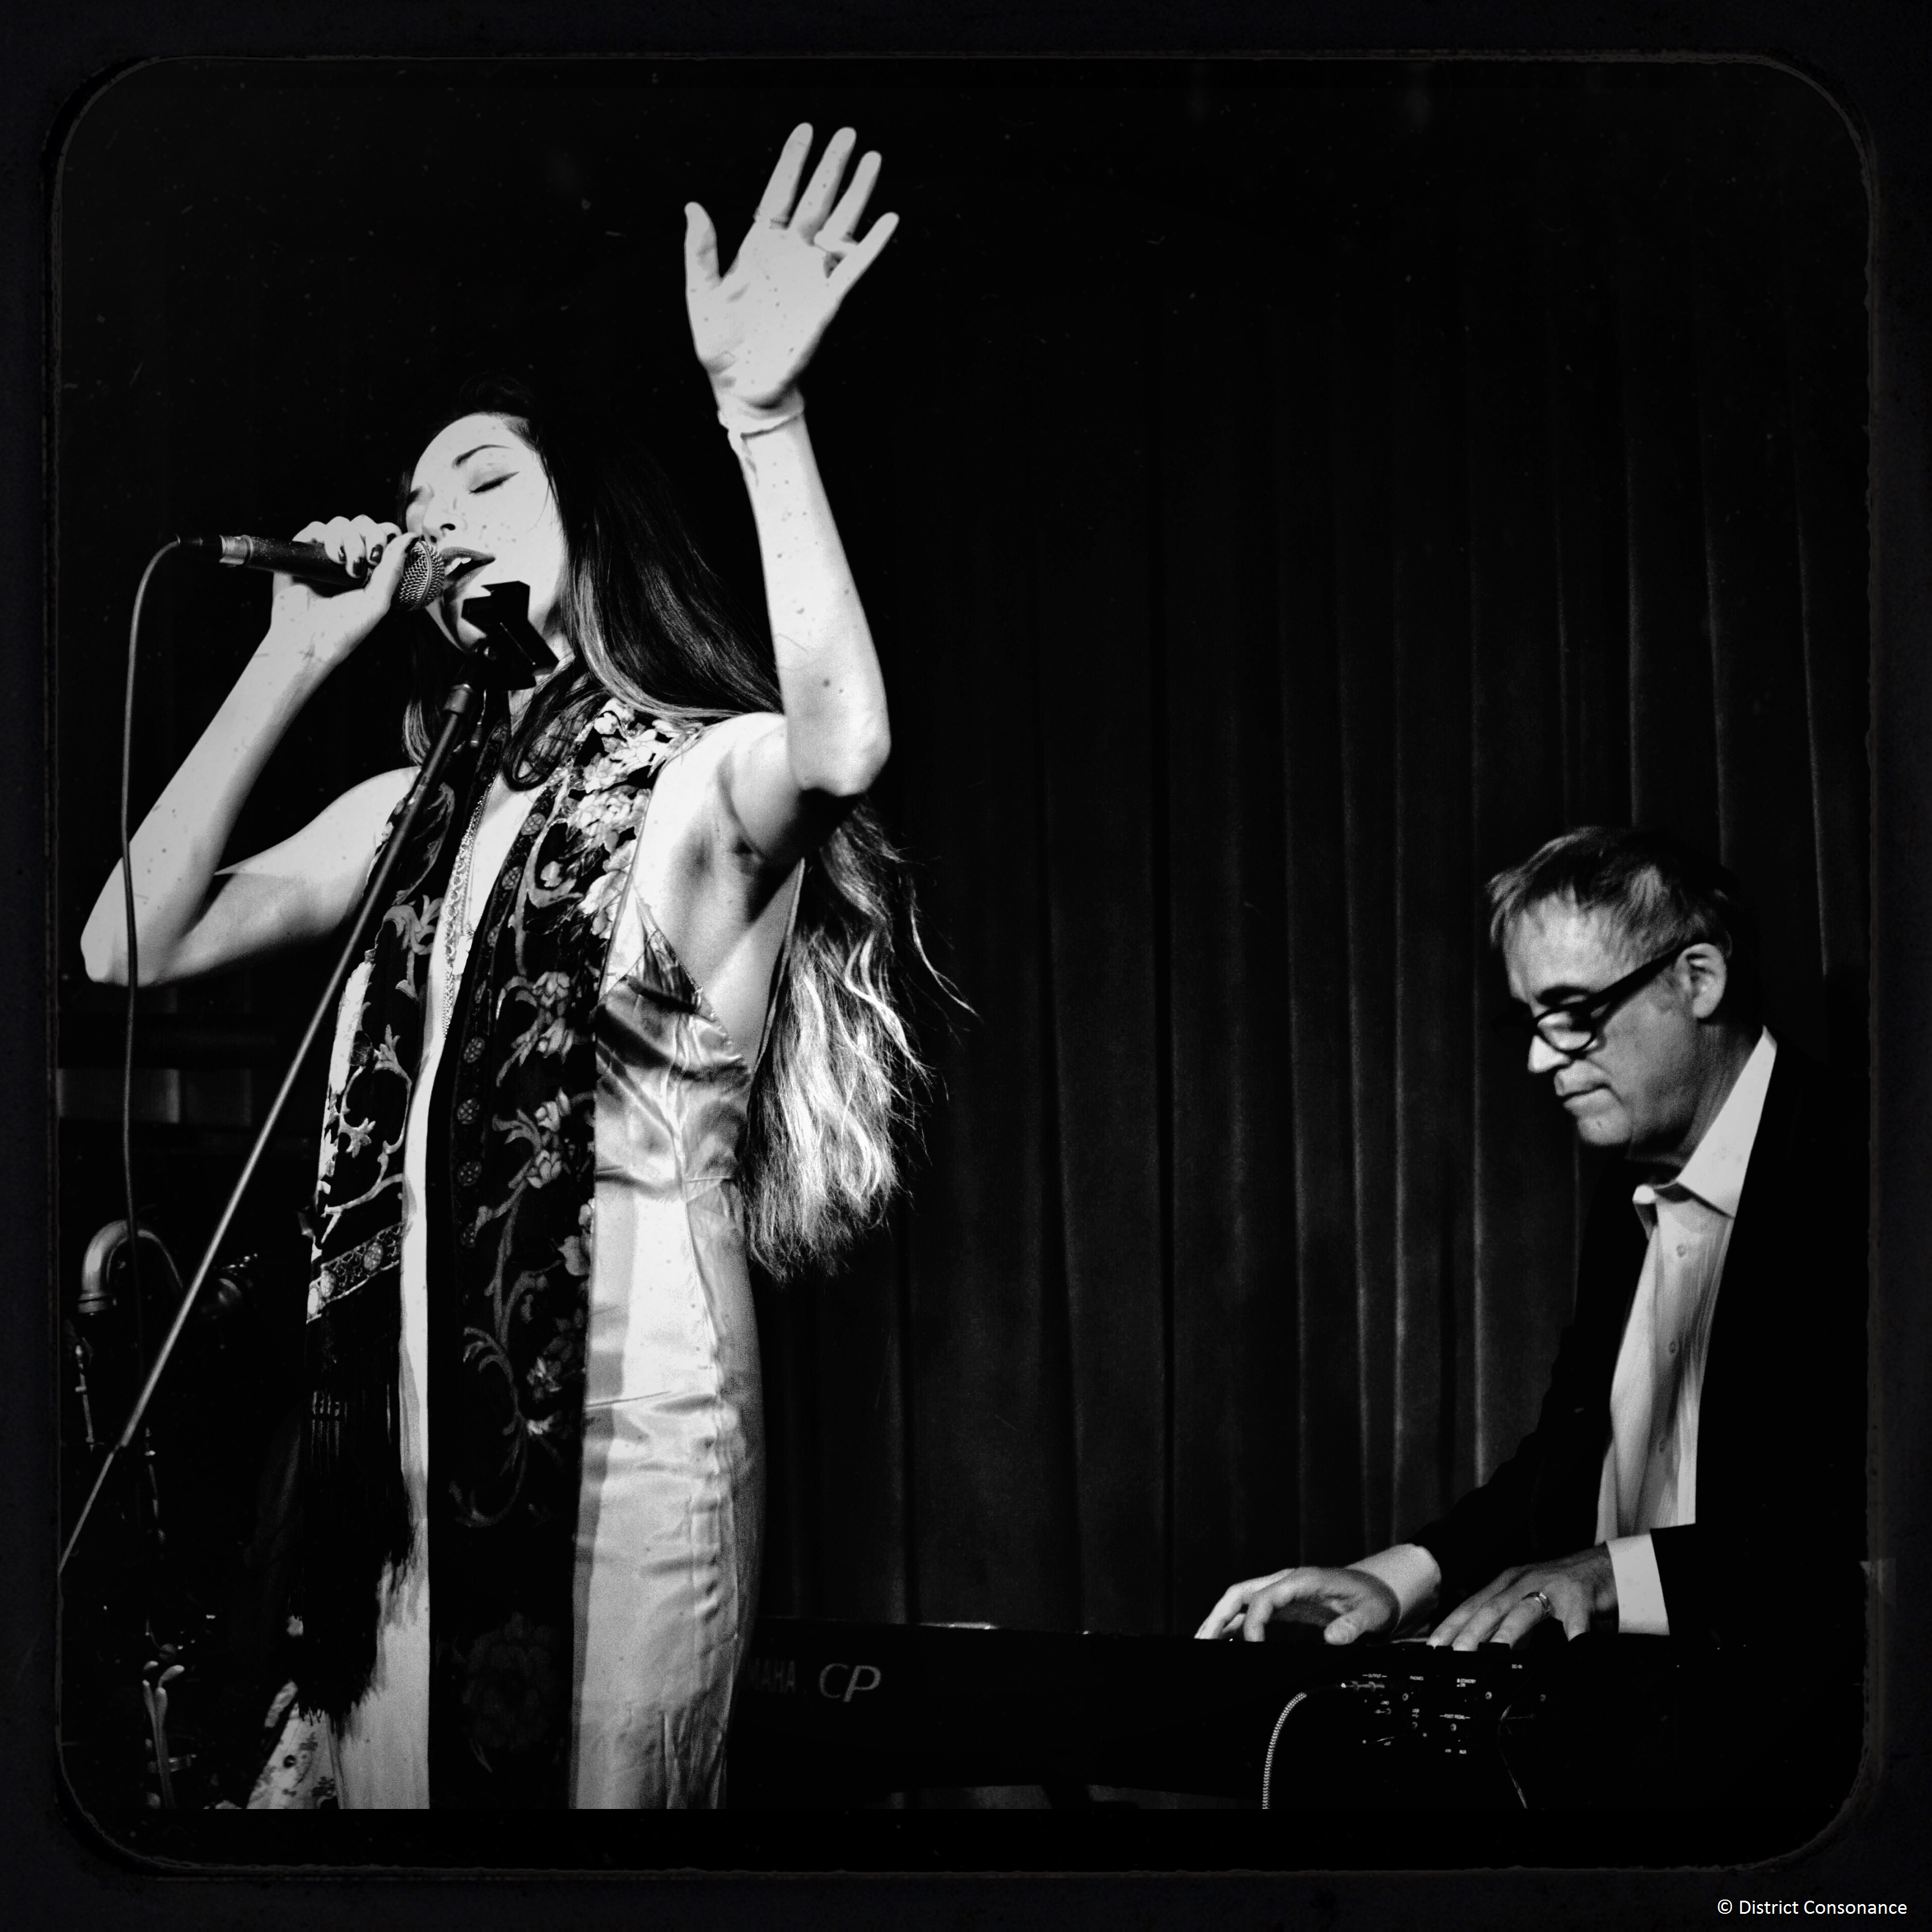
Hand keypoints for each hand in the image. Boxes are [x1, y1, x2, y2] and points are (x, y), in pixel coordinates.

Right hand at [263, 515, 419, 671]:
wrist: (309, 641)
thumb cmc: (345, 629)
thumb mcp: (378, 600)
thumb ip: (394, 568)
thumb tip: (412, 537)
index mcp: (370, 570)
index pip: (382, 535)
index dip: (386, 535)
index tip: (384, 554)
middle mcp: (348, 559)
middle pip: (363, 524)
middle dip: (370, 536)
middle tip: (369, 561)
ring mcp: (325, 555)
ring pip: (341, 524)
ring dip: (350, 539)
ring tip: (346, 567)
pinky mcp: (302, 553)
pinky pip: (315, 528)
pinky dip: (325, 535)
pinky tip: (332, 558)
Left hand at [684, 123, 897, 412]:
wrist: (740, 388)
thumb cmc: (718, 344)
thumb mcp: (701, 294)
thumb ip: (701, 251)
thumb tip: (693, 206)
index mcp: (757, 249)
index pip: (778, 195)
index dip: (792, 164)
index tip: (805, 131)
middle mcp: (788, 256)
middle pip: (815, 201)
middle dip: (831, 167)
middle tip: (848, 133)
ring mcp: (810, 277)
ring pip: (838, 225)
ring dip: (856, 193)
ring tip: (873, 159)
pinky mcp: (826, 302)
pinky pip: (853, 268)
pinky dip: (872, 245)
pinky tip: (888, 220)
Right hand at [1194, 1566, 1401, 1644]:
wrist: (1378, 1588)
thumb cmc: (1373, 1597)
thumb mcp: (1370, 1613)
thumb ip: (1353, 1625)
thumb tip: (1333, 1638)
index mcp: (1302, 1580)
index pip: (1264, 1597)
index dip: (1253, 1622)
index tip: (1253, 1646)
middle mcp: (1286, 1582)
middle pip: (1240, 1593)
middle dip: (1218, 1616)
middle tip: (1203, 1640)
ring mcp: (1282, 1592)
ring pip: (1241, 1601)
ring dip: (1221, 1620)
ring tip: (1204, 1641)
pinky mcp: (1284, 1604)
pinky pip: (1252, 1611)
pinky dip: (1235, 1624)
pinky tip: (1227, 1640)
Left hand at [1425, 1546, 1616, 1649]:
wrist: (1602, 1567)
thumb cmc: (1562, 1590)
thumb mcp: (1529, 1606)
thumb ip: (1509, 1627)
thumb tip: (1487, 1652)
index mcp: (1507, 1585)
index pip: (1473, 1606)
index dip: (1451, 1624)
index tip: (1433, 1645)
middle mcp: (1524, 1582)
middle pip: (1492, 1607)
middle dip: (1470, 1630)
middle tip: (1455, 1652)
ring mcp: (1551, 1588)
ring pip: (1525, 1610)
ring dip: (1509, 1631)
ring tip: (1495, 1650)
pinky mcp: (1580, 1597)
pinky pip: (1575, 1620)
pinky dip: (1572, 1636)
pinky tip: (1571, 1649)